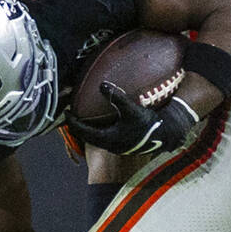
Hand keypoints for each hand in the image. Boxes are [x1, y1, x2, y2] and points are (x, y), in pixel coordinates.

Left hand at [66, 83, 198, 154]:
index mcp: (106, 138)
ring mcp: (116, 147)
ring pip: (96, 139)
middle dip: (78, 126)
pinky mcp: (123, 146)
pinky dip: (98, 130)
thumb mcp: (131, 109)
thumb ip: (116, 97)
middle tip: (72, 115)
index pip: (81, 131)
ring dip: (89, 129)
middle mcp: (109, 145)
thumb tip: (101, 84)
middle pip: (86, 136)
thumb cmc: (147, 124)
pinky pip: (105, 138)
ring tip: (84, 118)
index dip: (71, 122)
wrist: (165, 135)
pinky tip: (103, 122)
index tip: (65, 113)